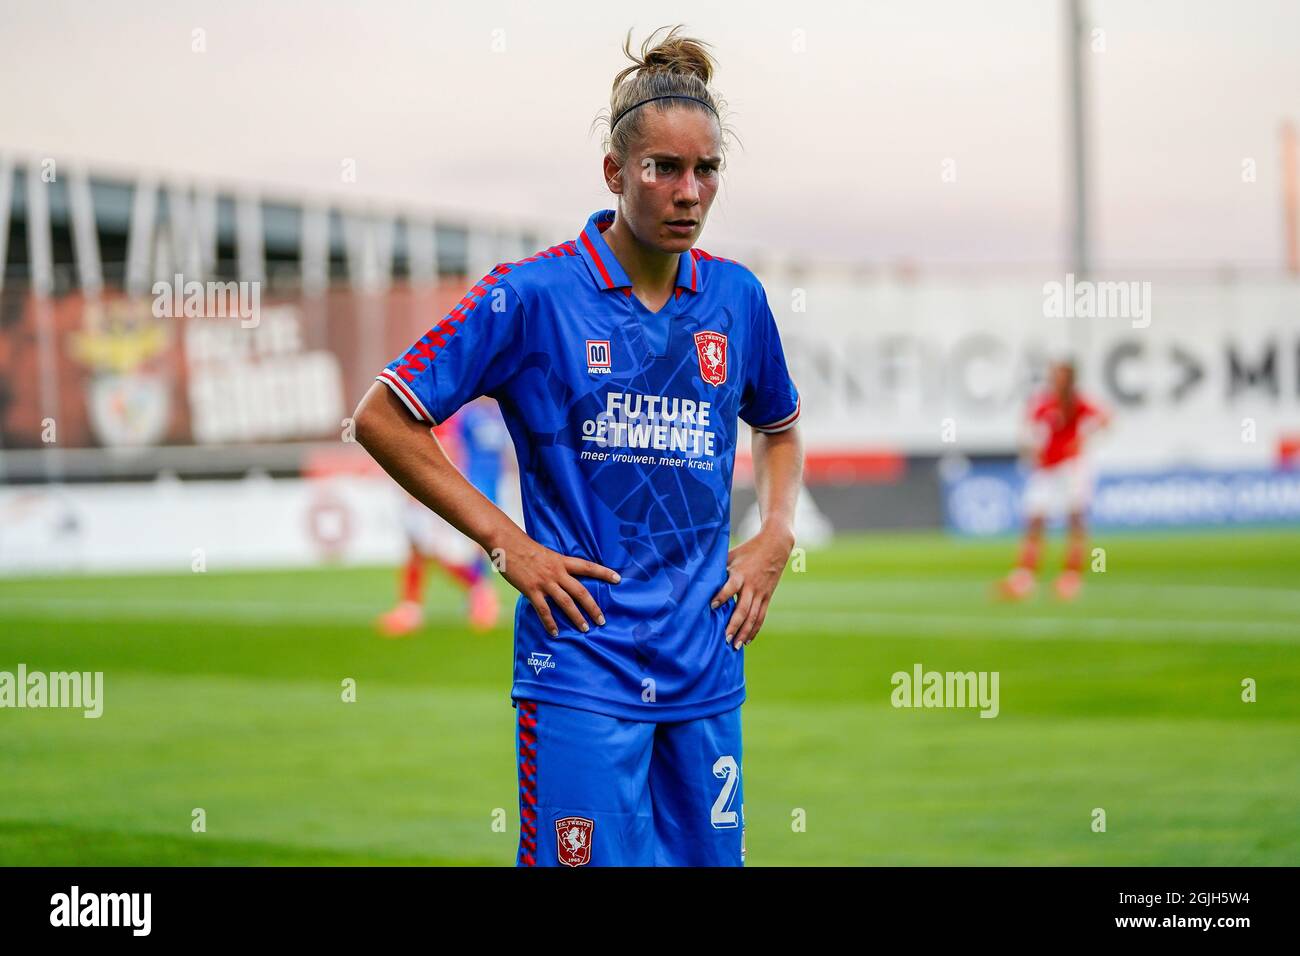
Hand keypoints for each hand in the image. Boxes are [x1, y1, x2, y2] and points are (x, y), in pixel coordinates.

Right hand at [495, 529, 619, 636]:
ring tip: (585, 629)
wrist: (507, 543)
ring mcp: (544, 582)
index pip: (588, 567)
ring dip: (577, 617)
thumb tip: (561, 576)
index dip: (604, 573)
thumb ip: (555, 565)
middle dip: (593, 607)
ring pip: (566, 603)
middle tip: (602, 620)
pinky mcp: (531, 590)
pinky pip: (544, 610)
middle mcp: (557, 572)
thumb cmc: (524, 546)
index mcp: (562, 561)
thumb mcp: (546, 553)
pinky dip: (550, 623)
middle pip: (580, 591)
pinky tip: (555, 632)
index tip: (618, 579)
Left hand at [710, 525, 794, 649]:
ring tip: (734, 646)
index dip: (722, 596)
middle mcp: (751, 585)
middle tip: (724, 639)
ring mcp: (761, 593)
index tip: (712, 606)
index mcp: (740, 574)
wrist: (776, 545)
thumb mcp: (731, 555)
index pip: (730, 587)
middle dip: (733, 625)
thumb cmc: (747, 550)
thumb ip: (717, 568)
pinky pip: (761, 616)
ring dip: (744, 632)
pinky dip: (754, 629)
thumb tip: (696, 577)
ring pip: (753, 616)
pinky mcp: (767, 597)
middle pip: (743, 609)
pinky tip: (747, 641)